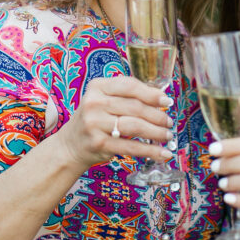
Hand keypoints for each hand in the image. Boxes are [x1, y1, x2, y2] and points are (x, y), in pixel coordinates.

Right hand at [57, 75, 173, 171]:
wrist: (70, 146)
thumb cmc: (94, 120)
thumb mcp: (103, 100)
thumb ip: (126, 96)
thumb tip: (160, 99)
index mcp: (97, 86)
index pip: (129, 85)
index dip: (151, 93)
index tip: (166, 100)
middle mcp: (94, 103)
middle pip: (135, 107)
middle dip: (157, 115)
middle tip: (169, 121)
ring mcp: (95, 123)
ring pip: (135, 126)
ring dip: (156, 132)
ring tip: (167, 135)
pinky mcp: (99, 143)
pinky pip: (131, 146)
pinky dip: (150, 150)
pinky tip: (162, 153)